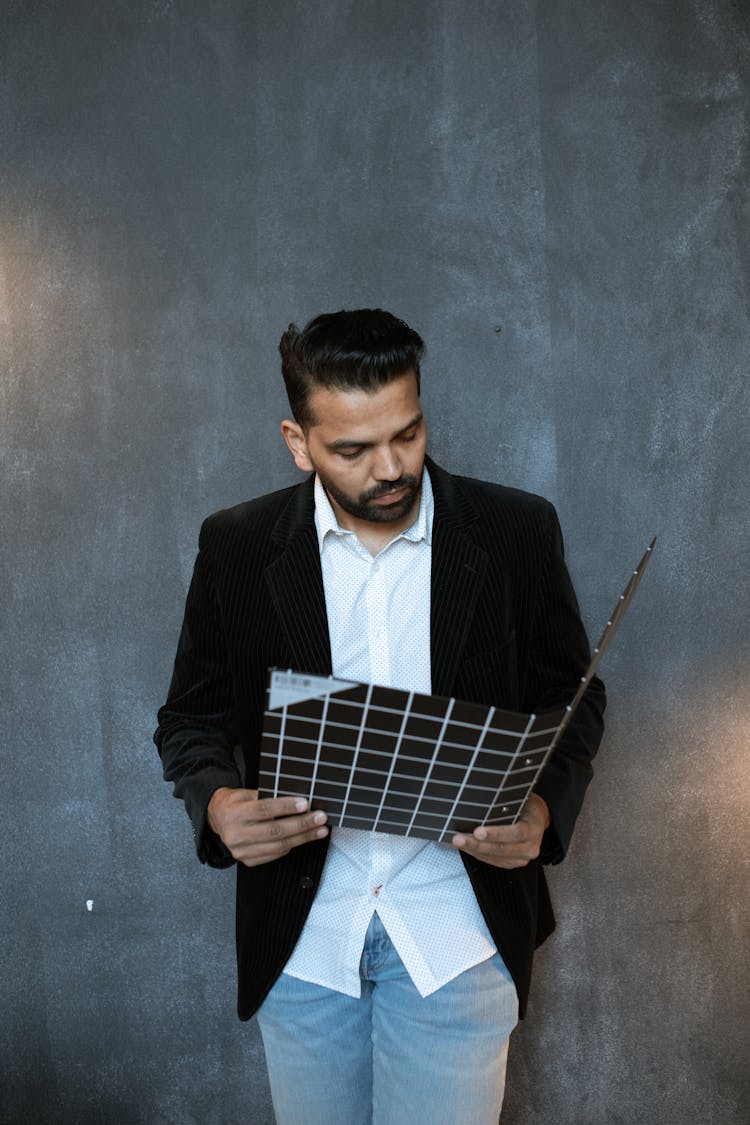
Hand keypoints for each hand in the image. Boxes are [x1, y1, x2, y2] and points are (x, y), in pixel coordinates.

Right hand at [207, 787, 328, 866]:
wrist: (218, 819)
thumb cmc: (235, 803)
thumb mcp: (246, 793)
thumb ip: (267, 796)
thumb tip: (296, 798)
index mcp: (235, 814)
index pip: (263, 810)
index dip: (286, 807)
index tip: (305, 804)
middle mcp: (237, 834)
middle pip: (274, 831)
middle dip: (302, 824)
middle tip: (320, 818)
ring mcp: (241, 851)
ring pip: (278, 846)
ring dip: (303, 838)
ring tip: (319, 830)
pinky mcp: (248, 861)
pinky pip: (274, 855)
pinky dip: (291, 846)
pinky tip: (302, 838)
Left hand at [451, 793, 550, 868]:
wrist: (537, 818)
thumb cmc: (527, 805)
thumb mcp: (521, 798)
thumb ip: (506, 803)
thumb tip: (481, 799)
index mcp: (534, 828)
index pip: (516, 833)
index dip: (496, 833)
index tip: (478, 831)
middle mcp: (530, 847)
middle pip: (501, 849)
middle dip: (477, 844)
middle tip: (459, 838)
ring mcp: (521, 857)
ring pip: (494, 857)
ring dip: (473, 850)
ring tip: (456, 842)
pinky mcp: (511, 863)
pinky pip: (492, 860)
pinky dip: (475, 853)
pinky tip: (463, 846)